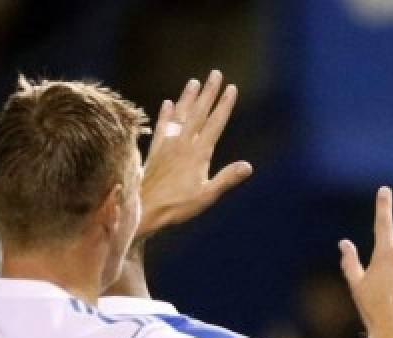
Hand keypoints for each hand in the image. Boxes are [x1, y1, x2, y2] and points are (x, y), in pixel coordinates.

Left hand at [137, 70, 252, 238]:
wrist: (144, 209)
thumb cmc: (178, 206)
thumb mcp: (207, 195)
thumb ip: (227, 179)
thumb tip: (248, 166)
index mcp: (199, 154)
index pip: (215, 124)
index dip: (224, 105)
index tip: (232, 88)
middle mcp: (183, 144)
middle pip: (199, 113)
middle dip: (209, 92)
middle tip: (216, 73)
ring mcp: (167, 145)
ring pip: (180, 115)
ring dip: (188, 98)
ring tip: (194, 81)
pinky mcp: (155, 151)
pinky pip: (162, 127)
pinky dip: (165, 114)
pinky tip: (167, 103)